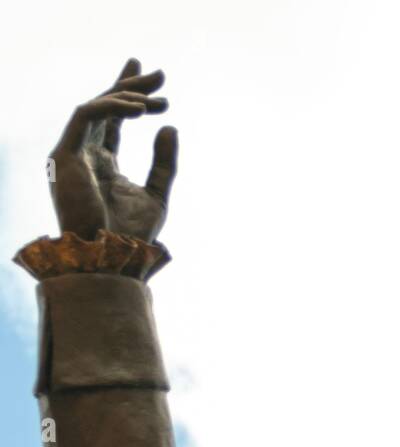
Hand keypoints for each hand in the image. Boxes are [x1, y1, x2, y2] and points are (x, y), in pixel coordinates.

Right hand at [48, 58, 176, 242]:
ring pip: (94, 108)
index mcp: (103, 162)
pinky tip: (140, 109)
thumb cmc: (132, 233)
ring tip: (158, 96)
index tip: (159, 84)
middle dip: (130, 86)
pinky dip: (111, 108)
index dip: (132, 97)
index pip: (114, 121)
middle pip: (104, 108)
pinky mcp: (65, 156)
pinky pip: (85, 117)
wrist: (113, 256)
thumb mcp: (158, 192)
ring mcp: (72, 153)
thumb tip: (170, 124)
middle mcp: (85, 154)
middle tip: (160, 73)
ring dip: (126, 96)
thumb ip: (164, 161)